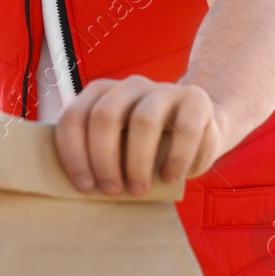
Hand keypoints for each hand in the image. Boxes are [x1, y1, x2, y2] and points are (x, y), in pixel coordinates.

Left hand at [54, 75, 226, 194]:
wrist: (200, 131)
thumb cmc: (150, 148)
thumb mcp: (121, 147)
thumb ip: (100, 158)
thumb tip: (83, 188)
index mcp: (102, 93)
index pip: (75, 117)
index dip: (74, 153)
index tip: (85, 186)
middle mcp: (130, 85)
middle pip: (105, 116)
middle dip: (104, 159)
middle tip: (111, 190)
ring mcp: (164, 89)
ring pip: (144, 120)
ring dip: (138, 162)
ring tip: (139, 189)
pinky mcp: (196, 100)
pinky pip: (184, 128)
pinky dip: (176, 159)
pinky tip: (170, 177)